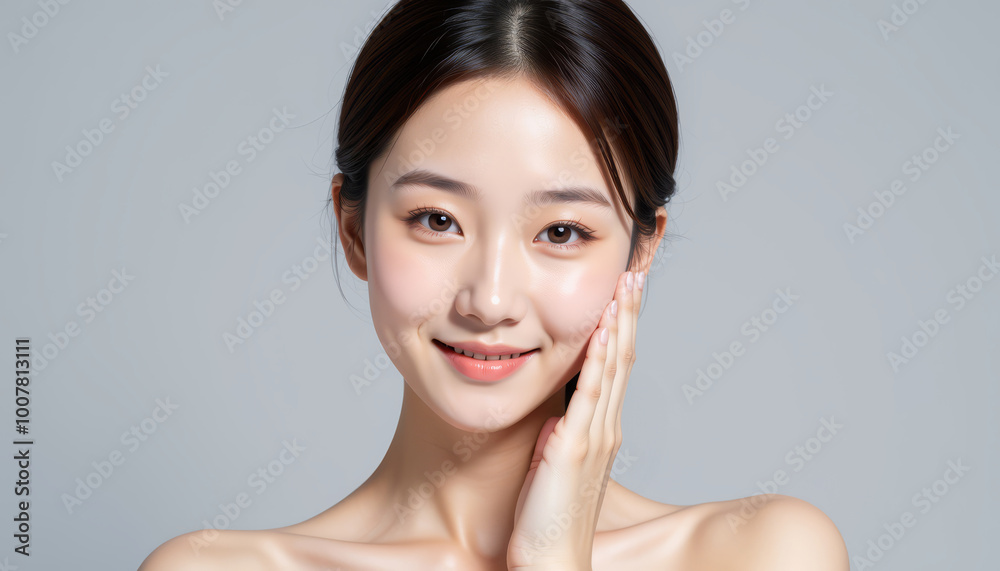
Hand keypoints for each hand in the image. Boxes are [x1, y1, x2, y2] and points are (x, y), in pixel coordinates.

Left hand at [507, 270, 643, 570]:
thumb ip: (561, 437)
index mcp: (602, 428)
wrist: (551, 561)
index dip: (623, 326)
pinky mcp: (574, 448)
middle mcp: (606, 427)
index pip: (618, 365)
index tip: (625, 291)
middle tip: (635, 272)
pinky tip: (601, 332)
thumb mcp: (555, 465)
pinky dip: (598, 360)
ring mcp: (594, 436)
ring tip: (625, 285)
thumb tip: (555, 418)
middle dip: (629, 313)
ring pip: (614, 368)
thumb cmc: (548, 518)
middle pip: (624, 356)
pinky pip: (589, 396)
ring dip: (619, 324)